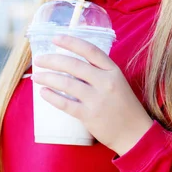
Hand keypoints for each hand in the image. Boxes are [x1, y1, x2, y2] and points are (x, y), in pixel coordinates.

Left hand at [32, 35, 153, 154]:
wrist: (135, 133)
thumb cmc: (124, 106)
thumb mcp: (118, 82)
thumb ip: (100, 72)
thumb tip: (72, 63)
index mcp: (113, 71)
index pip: (90, 50)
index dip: (71, 42)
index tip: (56, 38)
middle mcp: (106, 82)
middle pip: (74, 65)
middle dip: (52, 60)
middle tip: (39, 59)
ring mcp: (97, 99)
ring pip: (66, 83)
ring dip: (48, 77)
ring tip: (36, 76)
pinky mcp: (89, 115)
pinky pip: (65, 103)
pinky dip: (52, 97)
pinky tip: (43, 92)